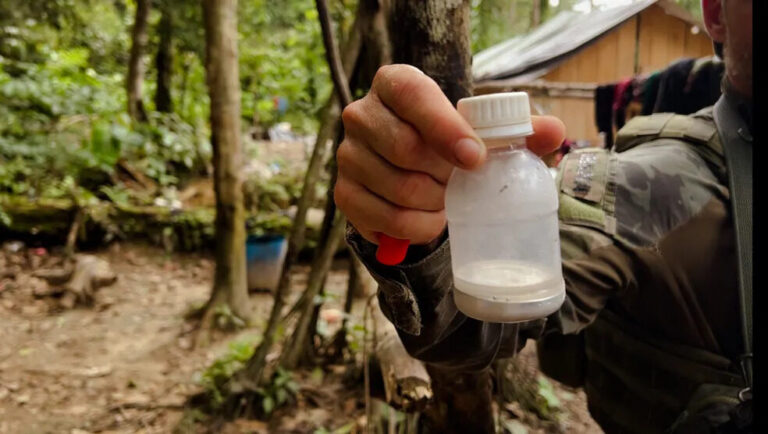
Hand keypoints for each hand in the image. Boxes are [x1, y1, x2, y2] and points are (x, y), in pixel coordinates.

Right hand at [335, 64, 565, 244]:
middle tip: (461, 183)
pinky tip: (429, 220)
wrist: (410, 172)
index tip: (475, 157)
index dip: (444, 127)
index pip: (412, 95)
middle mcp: (361, 115)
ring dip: (435, 205)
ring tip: (447, 201)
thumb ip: (519, 131)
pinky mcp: (344, 194)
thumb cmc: (449, 144)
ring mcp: (348, 157)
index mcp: (394, 84)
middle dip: (445, 176)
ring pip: (398, 189)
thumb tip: (553, 131)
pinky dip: (417, 228)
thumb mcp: (481, 132)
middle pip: (405, 148)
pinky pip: (385, 221)